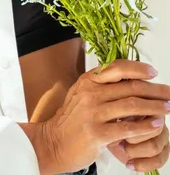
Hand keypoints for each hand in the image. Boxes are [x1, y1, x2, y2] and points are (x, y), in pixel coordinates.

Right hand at [27, 59, 169, 174]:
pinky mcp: (97, 133)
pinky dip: (145, 126)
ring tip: (167, 108)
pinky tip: (156, 124)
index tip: (153, 72)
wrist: (53, 143)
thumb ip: (100, 85)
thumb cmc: (71, 120)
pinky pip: (127, 128)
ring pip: (132, 105)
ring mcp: (93, 113)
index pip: (117, 68)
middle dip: (154, 90)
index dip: (138, 68)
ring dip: (154, 106)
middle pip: (129, 87)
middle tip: (169, 93)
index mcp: (87, 80)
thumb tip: (128, 77)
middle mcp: (90, 93)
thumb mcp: (81, 94)